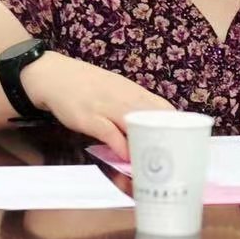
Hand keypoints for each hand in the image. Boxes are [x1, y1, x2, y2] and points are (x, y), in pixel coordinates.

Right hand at [20, 52, 172, 157]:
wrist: (54, 75)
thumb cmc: (87, 86)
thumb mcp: (114, 91)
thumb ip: (131, 107)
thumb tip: (148, 128)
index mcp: (132, 91)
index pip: (162, 106)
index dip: (175, 123)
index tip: (186, 140)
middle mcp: (123, 97)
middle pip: (152, 116)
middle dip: (166, 137)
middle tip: (177, 157)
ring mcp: (105, 106)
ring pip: (134, 124)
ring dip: (146, 144)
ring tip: (158, 163)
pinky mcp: (88, 117)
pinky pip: (108, 132)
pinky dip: (120, 145)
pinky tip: (128, 157)